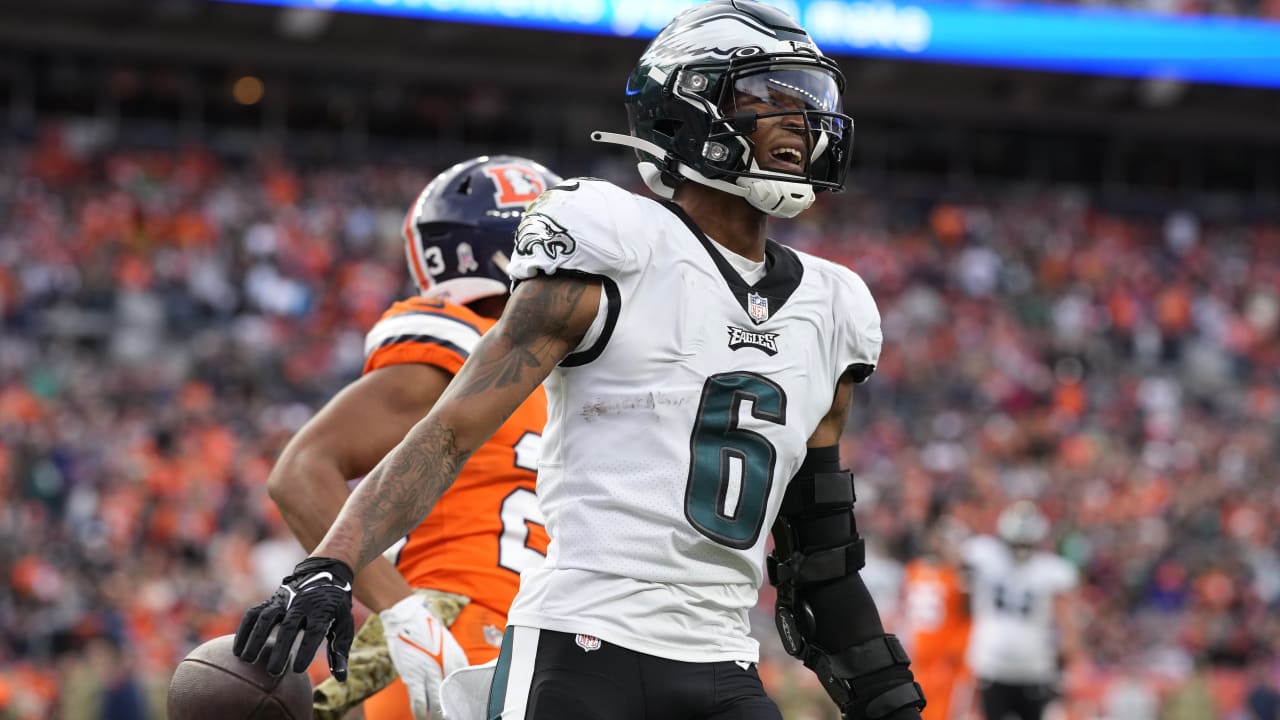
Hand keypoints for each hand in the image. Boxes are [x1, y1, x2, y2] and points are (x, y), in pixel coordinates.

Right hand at [233, 557, 355, 679]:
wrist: (325, 573)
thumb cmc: (334, 607)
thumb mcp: (344, 624)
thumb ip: (340, 651)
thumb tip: (340, 678)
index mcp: (322, 611)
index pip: (314, 631)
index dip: (306, 650)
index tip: (297, 669)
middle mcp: (301, 604)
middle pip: (289, 627)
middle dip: (280, 648)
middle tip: (273, 671)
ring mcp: (284, 601)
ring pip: (266, 617)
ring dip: (256, 638)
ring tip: (247, 660)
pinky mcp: (271, 601)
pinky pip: (254, 613)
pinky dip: (244, 630)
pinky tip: (238, 650)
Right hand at [381, 594, 468, 719]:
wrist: (406, 617)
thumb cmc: (426, 630)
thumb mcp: (447, 643)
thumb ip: (452, 661)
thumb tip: (452, 679)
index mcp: (457, 659)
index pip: (464, 686)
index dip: (463, 700)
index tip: (462, 708)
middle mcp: (447, 667)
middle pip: (452, 697)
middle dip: (451, 711)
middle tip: (452, 716)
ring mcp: (430, 672)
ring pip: (436, 703)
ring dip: (437, 715)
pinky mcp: (413, 675)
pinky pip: (419, 700)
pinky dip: (421, 711)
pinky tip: (422, 717)